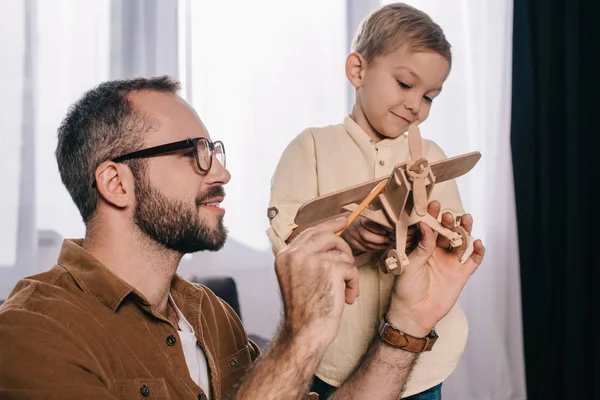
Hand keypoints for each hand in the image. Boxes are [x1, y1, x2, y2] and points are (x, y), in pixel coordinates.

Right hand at [275, 218, 358, 349]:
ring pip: (341, 252)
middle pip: (327, 235)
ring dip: (348, 272)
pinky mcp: (329, 267)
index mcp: (284, 255)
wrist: (304, 332)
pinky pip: (350, 268)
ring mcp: (311, 259)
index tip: (342, 221)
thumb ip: (306, 257)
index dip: (328, 225)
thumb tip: (330, 237)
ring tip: (343, 290)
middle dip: (343, 247)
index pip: (309, 232)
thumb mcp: (297, 277)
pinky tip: (346, 298)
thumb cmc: (305, 310)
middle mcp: (295, 253)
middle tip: (351, 261)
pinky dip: (353, 284)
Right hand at [341, 216, 390, 252]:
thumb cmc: (357, 221)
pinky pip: (364, 248)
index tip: (386, 232)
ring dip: (378, 246)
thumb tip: (386, 226)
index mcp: (358, 220)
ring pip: (366, 244)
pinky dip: (372, 249)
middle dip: (379, 239)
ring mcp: (352, 237)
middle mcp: (354, 228)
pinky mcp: (352, 244)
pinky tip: (378, 247)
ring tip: (385, 244)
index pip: (368, 224)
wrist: (344, 225)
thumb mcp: (364, 217)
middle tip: (388, 240)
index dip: (378, 230)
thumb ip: (373, 220)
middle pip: (366, 236)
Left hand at [387, 201, 484, 336]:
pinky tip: (478, 243)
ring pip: (461, 242)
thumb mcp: (410, 263)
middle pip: (447, 232)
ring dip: (464, 231)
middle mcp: (437, 252)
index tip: (433, 204)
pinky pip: (473, 261)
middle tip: (448, 215)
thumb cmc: (405, 288)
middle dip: (449, 222)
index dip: (432, 216)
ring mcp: (450, 262)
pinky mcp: (461, 274)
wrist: (414, 313)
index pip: (429, 228)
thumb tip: (426, 224)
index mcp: (422, 247)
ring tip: (466, 219)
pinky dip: (478, 252)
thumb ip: (421, 245)